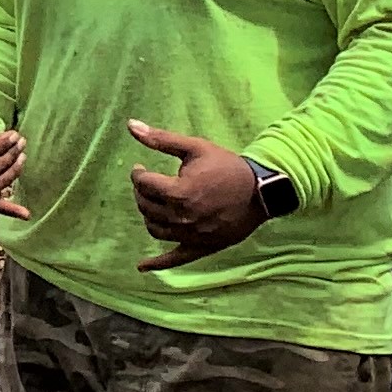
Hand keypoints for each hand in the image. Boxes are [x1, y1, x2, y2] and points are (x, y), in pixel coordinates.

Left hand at [127, 122, 267, 269]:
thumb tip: (130, 124)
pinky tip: (142, 266)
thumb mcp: (195, 147)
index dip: (138, 174)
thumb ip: (161, 138)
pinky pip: (175, 259)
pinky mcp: (202, 247)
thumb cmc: (227, 166)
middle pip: (146, 206)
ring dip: (148, 216)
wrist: (261, 191)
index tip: (140, 169)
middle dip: (142, 193)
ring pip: (155, 229)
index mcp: (178, 192)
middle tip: (147, 184)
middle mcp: (182, 217)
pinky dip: (157, 264)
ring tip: (152, 204)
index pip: (143, 184)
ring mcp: (191, 235)